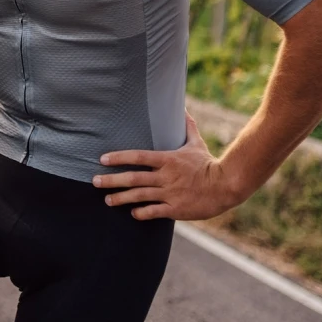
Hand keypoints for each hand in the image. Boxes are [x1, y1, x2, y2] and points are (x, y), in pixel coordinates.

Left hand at [92, 112, 242, 220]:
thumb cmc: (209, 164)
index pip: (137, 156)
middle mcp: (165, 177)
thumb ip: (187, 127)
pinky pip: (153, 212)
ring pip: (139, 196)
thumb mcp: (196, 143)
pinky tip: (132, 213)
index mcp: (167, 159)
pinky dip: (141, 213)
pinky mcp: (175, 209)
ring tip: (107, 200)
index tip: (102, 159)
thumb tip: (182, 108)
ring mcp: (169, 194)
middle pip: (132, 178)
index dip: (118, 157)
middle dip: (111, 180)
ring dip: (120, 198)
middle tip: (95, 181)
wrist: (226, 186)